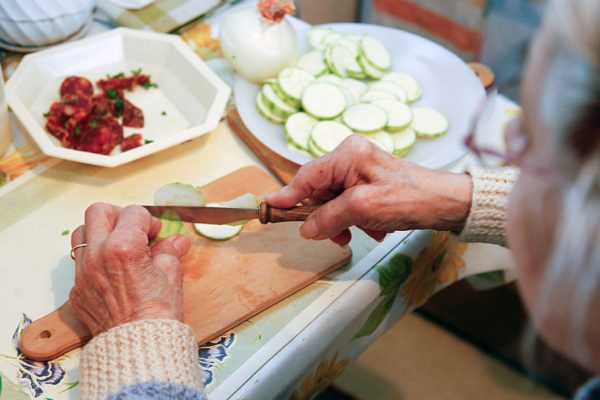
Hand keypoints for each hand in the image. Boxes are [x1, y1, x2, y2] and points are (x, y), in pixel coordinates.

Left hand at [69, 203, 191, 335]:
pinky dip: (95, 260)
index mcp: (123, 247)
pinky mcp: (77, 289)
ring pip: (81, 233)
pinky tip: (114, 273)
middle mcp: (97, 255)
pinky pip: (80, 263)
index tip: (156, 232)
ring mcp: (82, 273)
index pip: (134, 213)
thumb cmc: (158, 313)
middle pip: (99, 212)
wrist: (139, 346)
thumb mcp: (171, 274)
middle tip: (134, 230)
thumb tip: (177, 241)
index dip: (149, 220)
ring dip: (100, 233)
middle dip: (119, 216)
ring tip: (119, 247)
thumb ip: (170, 251)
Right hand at [266, 135, 471, 245]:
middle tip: (333, 236)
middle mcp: (350, 156)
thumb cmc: (409, 199)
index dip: (287, 195)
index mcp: (347, 154)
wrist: (445, 203)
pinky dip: (354, 219)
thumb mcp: (363, 210)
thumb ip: (329, 217)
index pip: (306, 176)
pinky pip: (347, 202)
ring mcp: (359, 168)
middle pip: (318, 189)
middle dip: (324, 216)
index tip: (267, 207)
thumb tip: (306, 229)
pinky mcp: (368, 181)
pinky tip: (372, 229)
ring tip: (357, 235)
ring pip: (332, 200)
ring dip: (341, 221)